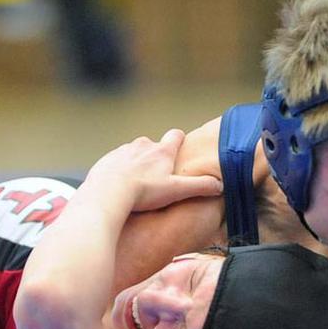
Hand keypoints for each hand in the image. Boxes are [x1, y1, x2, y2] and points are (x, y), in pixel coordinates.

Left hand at [87, 129, 222, 211]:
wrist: (107, 193)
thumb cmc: (143, 192)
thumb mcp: (177, 190)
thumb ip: (200, 186)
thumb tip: (220, 185)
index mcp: (162, 151)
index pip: (176, 135)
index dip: (179, 140)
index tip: (180, 148)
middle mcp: (143, 145)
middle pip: (154, 145)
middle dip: (156, 156)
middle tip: (158, 177)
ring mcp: (123, 151)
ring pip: (134, 153)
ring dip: (137, 164)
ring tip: (138, 184)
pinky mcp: (107, 159)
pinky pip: (116, 162)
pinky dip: (120, 171)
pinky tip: (120, 187)